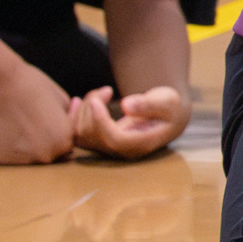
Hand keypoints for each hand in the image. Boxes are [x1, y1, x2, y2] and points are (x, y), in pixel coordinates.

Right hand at [0, 60, 75, 163]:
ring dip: (29, 144)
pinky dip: (12, 144)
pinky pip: (13, 154)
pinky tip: (8, 127)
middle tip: (34, 118)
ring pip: (31, 154)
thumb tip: (70, 127)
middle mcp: (44, 155)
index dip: (61, 127)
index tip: (50, 112)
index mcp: (63, 140)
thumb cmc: (33, 87)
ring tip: (21, 122)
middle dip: (46, 139)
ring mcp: (23, 159)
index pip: (68, 142)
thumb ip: (68, 120)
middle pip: (50, 151)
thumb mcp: (62, 100)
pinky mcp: (2, 158)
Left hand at [71, 84, 190, 158]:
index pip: (114, 139)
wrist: (166, 116)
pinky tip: (78, 101)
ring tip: (101, 93)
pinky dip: (73, 117)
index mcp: (140, 144)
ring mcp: (108, 149)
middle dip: (93, 108)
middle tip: (106, 90)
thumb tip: (126, 105)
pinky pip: (76, 135)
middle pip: (93, 135)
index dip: (101, 121)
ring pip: (81, 134)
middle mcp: (121, 151)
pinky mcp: (98, 142)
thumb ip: (149, 104)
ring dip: (83, 110)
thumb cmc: (169, 108)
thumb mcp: (167, 102)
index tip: (97, 100)